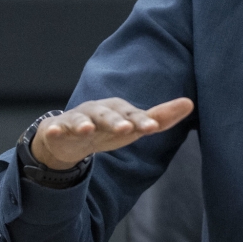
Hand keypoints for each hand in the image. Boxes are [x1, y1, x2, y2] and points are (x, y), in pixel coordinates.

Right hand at [31, 97, 193, 169]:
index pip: (133, 116)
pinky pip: (54, 129)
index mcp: (118, 109)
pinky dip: (53, 130)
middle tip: (125, 128)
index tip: (153, 127)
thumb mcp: (134, 126)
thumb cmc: (108, 130)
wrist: (69, 138)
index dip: (143, 121)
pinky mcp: (57, 129)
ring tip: (87, 128)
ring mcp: (77, 119)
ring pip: (81, 119)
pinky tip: (52, 132)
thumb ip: (160, 118)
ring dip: (84, 123)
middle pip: (108, 115)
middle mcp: (98, 110)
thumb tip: (190, 103)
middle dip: (115, 121)